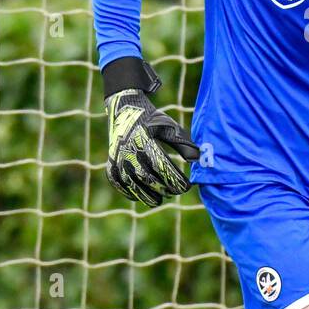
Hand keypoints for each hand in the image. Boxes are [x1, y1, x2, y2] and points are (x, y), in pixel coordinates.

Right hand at [104, 89, 199, 205]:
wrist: (124, 109)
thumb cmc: (151, 119)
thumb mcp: (169, 127)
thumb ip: (182, 143)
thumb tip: (198, 159)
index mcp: (144, 140)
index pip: (162, 166)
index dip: (175, 179)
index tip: (187, 186)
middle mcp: (128, 151)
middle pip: (147, 178)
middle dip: (164, 188)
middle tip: (175, 192)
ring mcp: (117, 159)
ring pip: (132, 184)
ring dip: (147, 195)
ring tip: (160, 199)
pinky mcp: (110, 163)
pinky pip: (118, 183)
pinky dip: (129, 192)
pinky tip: (141, 196)